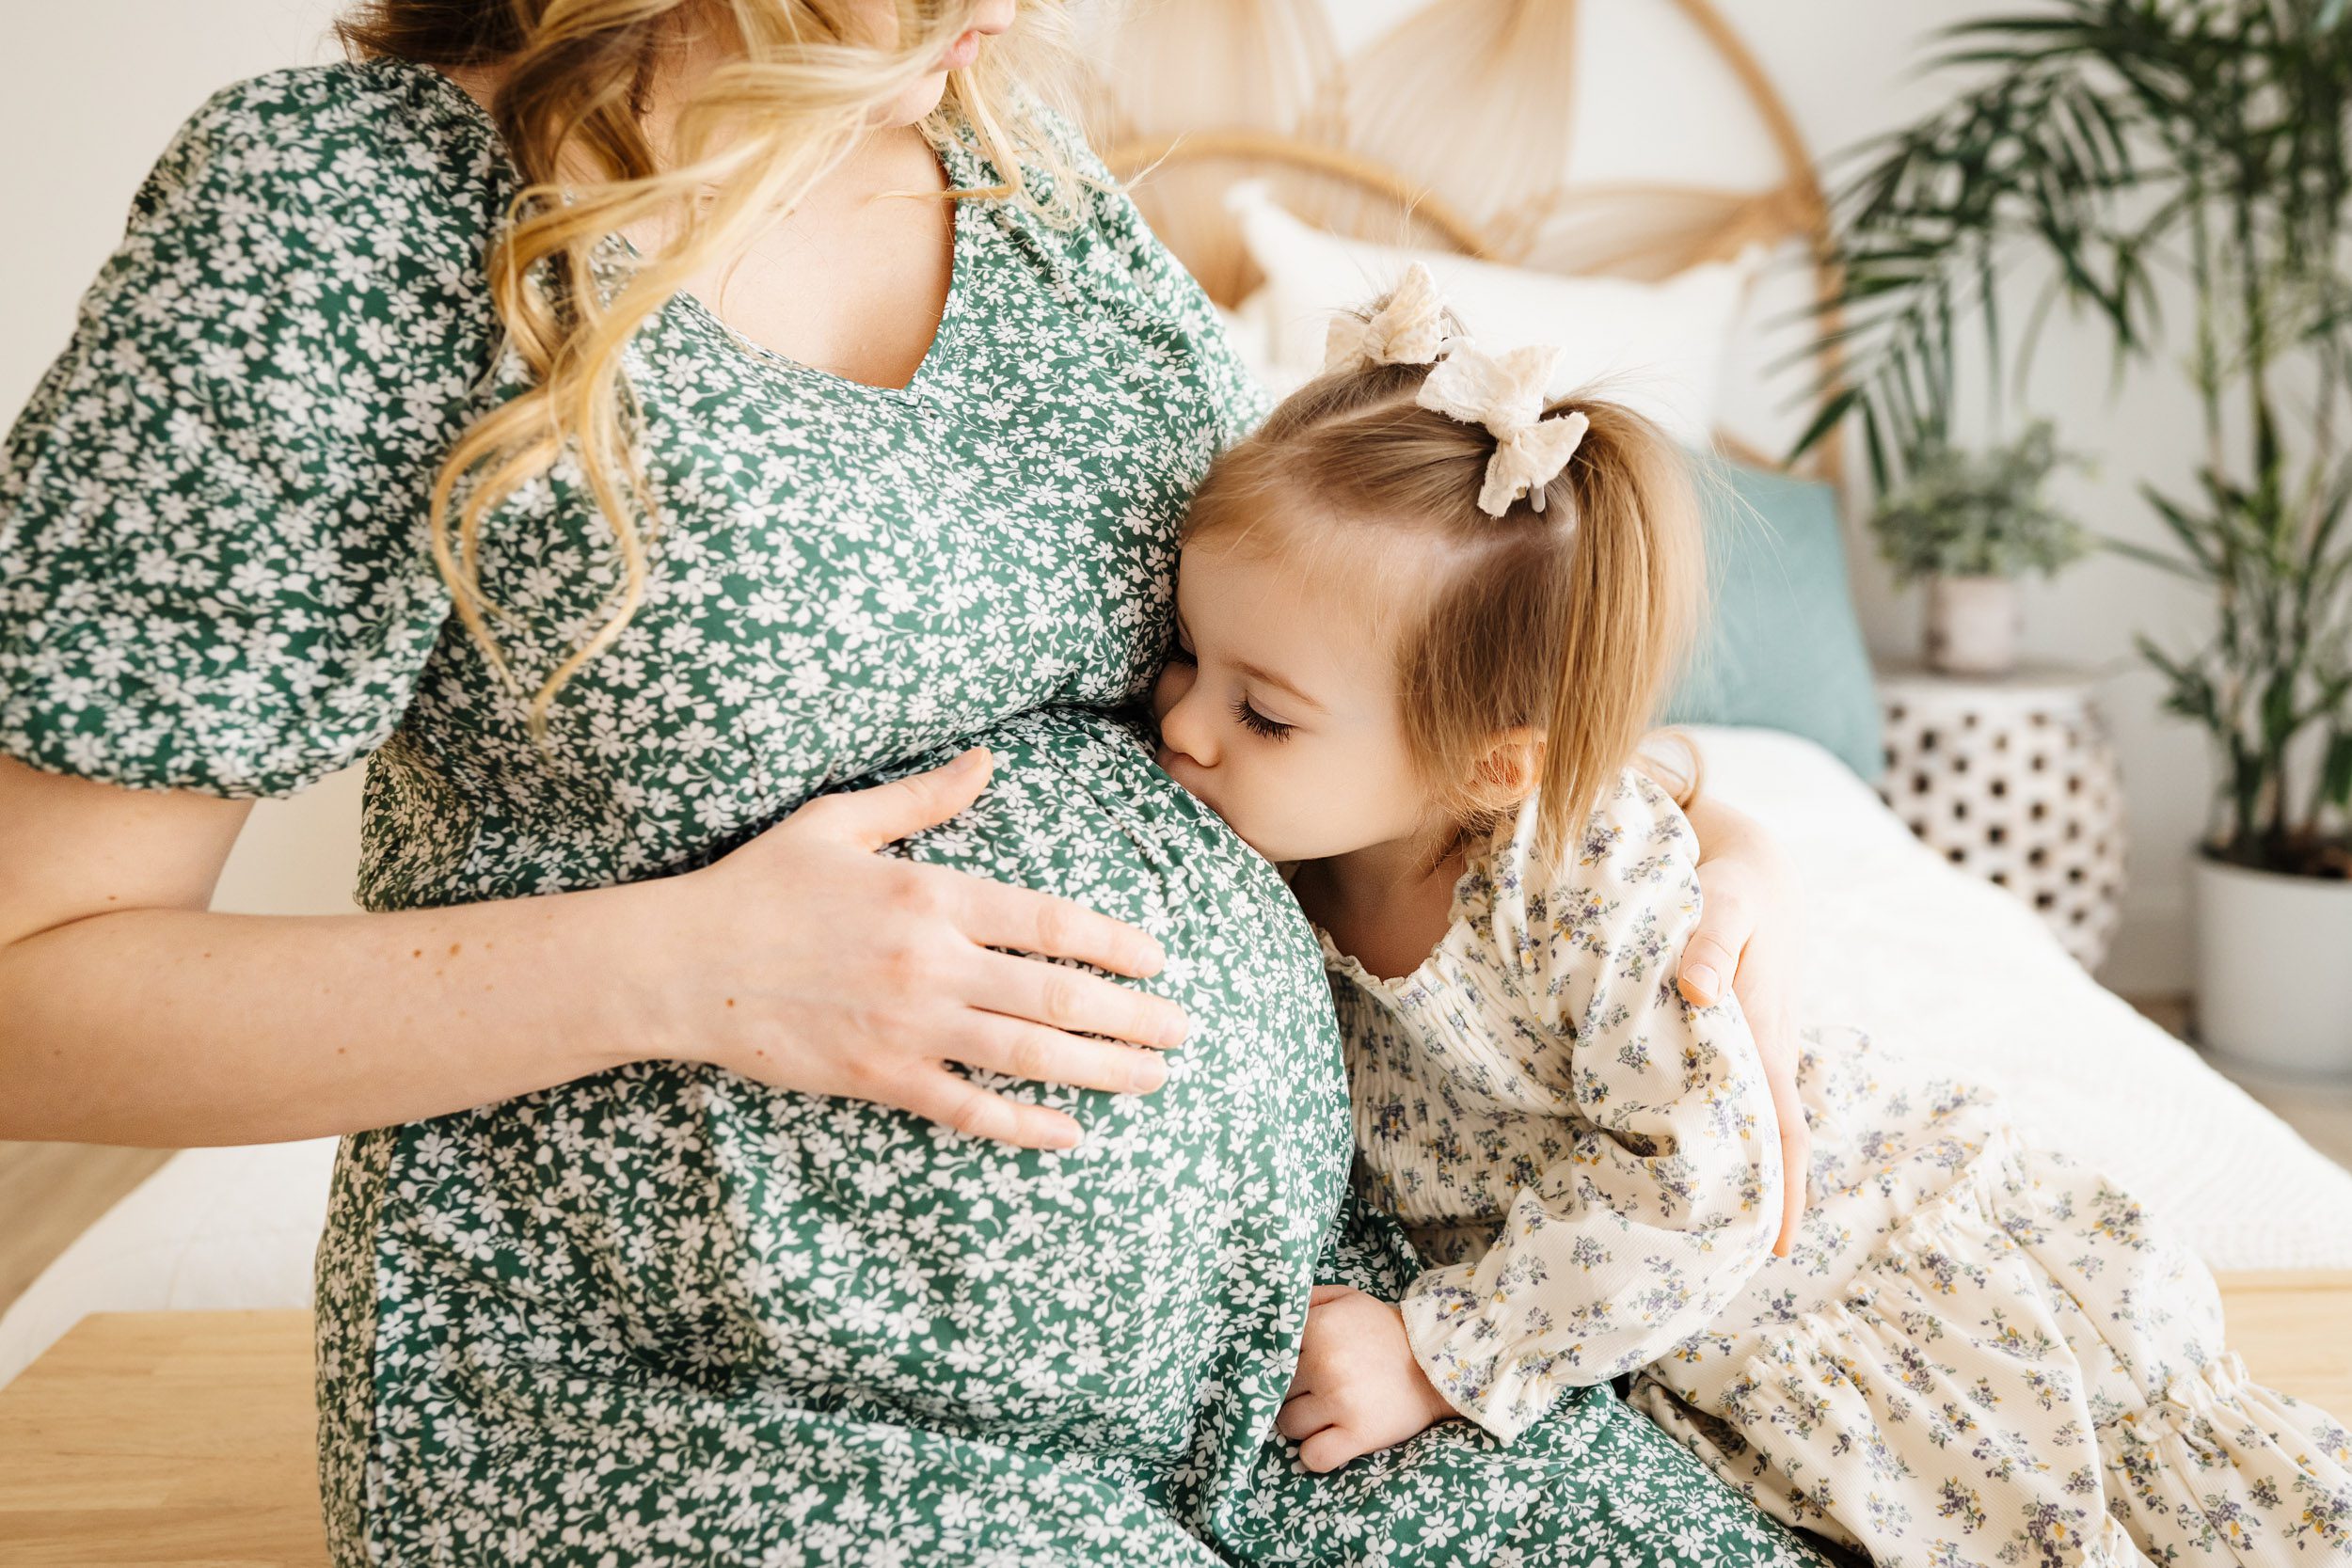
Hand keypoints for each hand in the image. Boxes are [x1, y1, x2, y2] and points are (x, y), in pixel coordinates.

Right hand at [650, 747, 1187, 1149]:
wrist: (680, 964)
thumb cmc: (759, 885)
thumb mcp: (840, 822)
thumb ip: (925, 797)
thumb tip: (988, 761)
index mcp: (931, 894)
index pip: (1051, 921)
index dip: (1115, 943)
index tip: (1158, 958)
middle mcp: (932, 963)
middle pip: (1058, 995)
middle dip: (1132, 1017)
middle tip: (1184, 1030)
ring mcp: (908, 1026)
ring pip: (1028, 1055)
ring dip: (1101, 1072)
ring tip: (1154, 1078)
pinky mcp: (878, 1078)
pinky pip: (967, 1109)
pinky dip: (1022, 1126)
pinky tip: (1068, 1135)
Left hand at [1276, 1284, 1458, 1471]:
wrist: (1434, 1364)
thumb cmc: (1382, 1330)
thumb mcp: (1346, 1299)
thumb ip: (1306, 1299)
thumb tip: (1270, 1315)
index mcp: (1319, 1327)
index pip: (1272, 1355)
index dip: (1281, 1363)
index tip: (1299, 1366)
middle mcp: (1325, 1363)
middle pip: (1278, 1390)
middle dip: (1293, 1391)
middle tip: (1318, 1387)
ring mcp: (1340, 1401)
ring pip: (1289, 1424)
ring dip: (1303, 1423)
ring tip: (1326, 1412)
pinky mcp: (1358, 1435)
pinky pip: (1313, 1457)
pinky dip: (1315, 1454)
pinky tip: (1328, 1440)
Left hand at [1678, 796, 1809, 1256]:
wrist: (1749, 861)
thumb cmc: (1732, 882)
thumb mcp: (1725, 900)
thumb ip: (1710, 941)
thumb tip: (1698, 993)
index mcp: (1768, 1038)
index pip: (1784, 1129)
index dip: (1783, 1189)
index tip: (1774, 1249)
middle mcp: (1762, 1054)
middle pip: (1767, 1145)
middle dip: (1755, 1205)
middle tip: (1721, 1271)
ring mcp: (1746, 1049)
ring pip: (1744, 1126)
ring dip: (1731, 1177)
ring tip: (1695, 1240)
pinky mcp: (1724, 1038)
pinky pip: (1722, 1097)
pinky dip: (1711, 1134)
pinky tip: (1676, 1164)